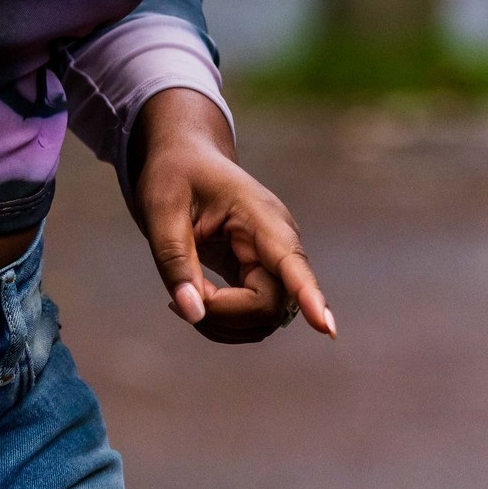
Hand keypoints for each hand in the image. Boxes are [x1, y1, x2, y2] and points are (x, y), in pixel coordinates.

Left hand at [129, 88, 334, 343]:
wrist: (185, 159)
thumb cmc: (174, 176)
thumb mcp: (161, 210)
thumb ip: (175, 260)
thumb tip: (193, 313)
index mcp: (261, 216)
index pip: (291, 262)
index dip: (308, 297)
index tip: (327, 328)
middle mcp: (278, 242)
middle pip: (270, 304)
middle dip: (224, 314)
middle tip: (173, 299)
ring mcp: (273, 262)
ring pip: (263, 319)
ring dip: (222, 323)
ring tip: (179, 297)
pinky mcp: (261, 276)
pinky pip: (253, 316)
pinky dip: (222, 320)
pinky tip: (192, 299)